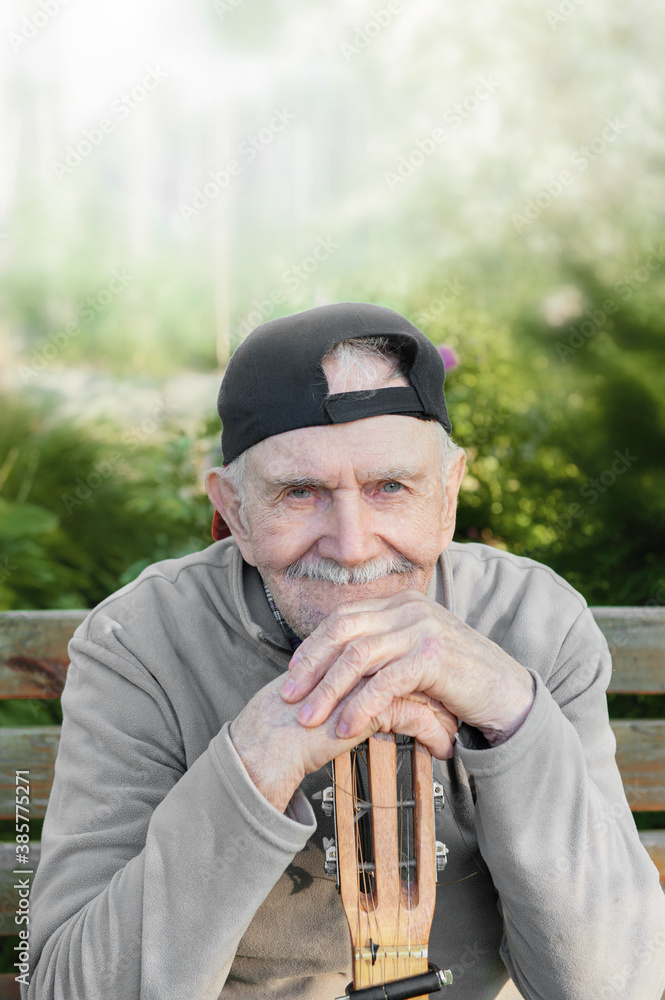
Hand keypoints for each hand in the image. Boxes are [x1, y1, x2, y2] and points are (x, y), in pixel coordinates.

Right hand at [230, 671, 458, 813]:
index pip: (401, 654)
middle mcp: (360, 659)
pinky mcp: (366, 705)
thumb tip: (385, 695)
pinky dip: (433, 735)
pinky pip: (414, 718)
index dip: (424, 674)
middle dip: (442, 690)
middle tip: (460, 708)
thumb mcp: (328, 700)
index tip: (443, 693)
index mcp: (351, 652)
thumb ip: (352, 688)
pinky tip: (443, 750)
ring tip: (456, 733)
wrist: (266, 744)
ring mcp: (365, 679)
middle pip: (416, 666)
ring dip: (443, 714)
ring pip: (421, 690)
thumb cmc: (290, 726)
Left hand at [280, 589, 535, 746]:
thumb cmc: (458, 680)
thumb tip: (338, 668)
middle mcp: (409, 608)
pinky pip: (385, 681)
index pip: (343, 618)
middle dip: (311, 666)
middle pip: (343, 632)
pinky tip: (346, 727)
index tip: (292, 674)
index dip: (313, 646)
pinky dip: (360, 706)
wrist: (507, 693)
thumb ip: (383, 652)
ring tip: (309, 720)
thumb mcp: (415, 655)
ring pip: (358, 656)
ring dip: (328, 690)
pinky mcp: (433, 656)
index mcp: (401, 602)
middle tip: (289, 697)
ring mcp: (422, 628)